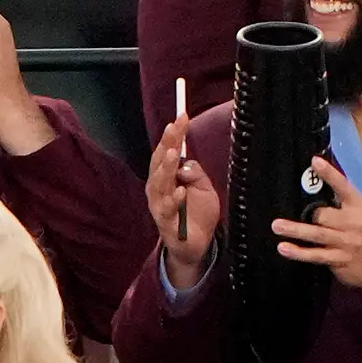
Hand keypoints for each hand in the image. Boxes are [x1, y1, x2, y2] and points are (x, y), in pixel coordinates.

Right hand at [146, 116, 219, 282]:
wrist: (195, 246)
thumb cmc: (196, 214)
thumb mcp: (203, 188)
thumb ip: (195, 173)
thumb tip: (187, 162)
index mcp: (166, 178)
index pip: (168, 151)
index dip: (175, 134)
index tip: (183, 116)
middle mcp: (159, 189)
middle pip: (160, 163)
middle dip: (167, 144)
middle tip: (174, 128)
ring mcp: (160, 206)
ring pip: (159, 184)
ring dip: (166, 168)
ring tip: (174, 153)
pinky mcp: (166, 224)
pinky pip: (167, 211)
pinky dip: (174, 200)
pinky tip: (181, 190)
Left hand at [275, 158, 361, 292]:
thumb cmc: (361, 230)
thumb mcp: (357, 209)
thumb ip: (339, 196)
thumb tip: (316, 175)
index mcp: (357, 206)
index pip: (343, 186)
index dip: (329, 174)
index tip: (315, 162)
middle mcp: (353, 223)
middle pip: (326, 215)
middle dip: (311, 214)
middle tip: (299, 213)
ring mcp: (346, 243)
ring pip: (318, 234)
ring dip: (295, 230)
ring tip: (277, 225)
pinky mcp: (338, 259)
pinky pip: (315, 255)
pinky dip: (298, 252)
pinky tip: (284, 248)